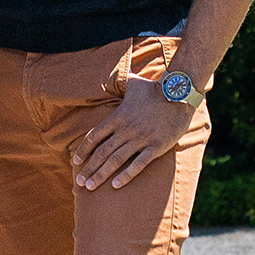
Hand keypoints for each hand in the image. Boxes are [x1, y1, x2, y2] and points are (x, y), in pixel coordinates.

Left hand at [69, 74, 193, 193]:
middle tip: (79, 183)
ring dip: (101, 174)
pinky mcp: (156, 146)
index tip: (75, 161)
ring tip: (90, 186)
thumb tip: (113, 68)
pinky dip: (126, 175)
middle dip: (89, 168)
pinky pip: (138, 164)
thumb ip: (120, 80)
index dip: (83, 149)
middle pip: (102, 152)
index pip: (95, 136)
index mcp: (118, 116)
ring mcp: (141, 139)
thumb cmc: (154, 88)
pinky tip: (115, 185)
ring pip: (116, 160)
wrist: (179, 94)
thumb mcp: (133, 82)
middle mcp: (126, 129)